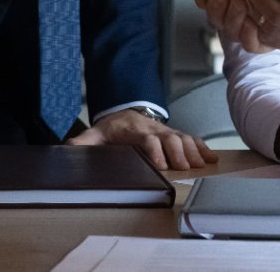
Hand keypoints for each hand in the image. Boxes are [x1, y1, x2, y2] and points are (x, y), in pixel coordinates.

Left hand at [67, 108, 217, 170]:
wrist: (126, 111)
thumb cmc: (113, 128)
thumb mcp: (97, 133)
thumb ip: (84, 141)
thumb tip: (67, 148)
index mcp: (136, 131)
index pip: (147, 139)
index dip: (154, 150)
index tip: (160, 164)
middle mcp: (155, 130)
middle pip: (170, 138)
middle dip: (178, 152)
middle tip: (185, 168)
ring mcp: (167, 132)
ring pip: (184, 138)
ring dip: (193, 151)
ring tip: (202, 165)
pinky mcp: (176, 135)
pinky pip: (192, 139)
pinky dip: (202, 148)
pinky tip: (212, 159)